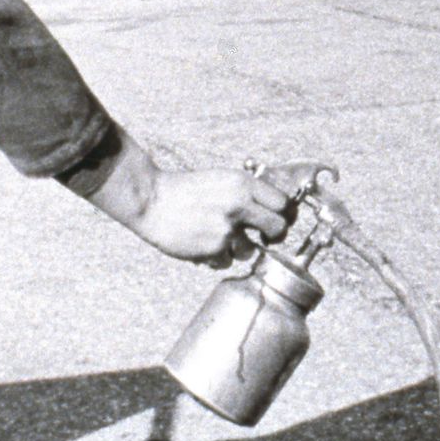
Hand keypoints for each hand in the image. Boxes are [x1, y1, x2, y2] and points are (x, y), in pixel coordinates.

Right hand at [131, 165, 294, 265]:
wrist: (152, 200)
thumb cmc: (187, 190)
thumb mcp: (223, 179)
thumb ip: (248, 192)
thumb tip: (274, 209)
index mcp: (243, 184)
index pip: (284, 203)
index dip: (286, 215)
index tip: (281, 220)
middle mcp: (239, 206)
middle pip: (279, 229)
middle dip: (274, 236)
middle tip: (265, 237)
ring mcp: (226, 229)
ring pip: (250, 251)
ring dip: (237, 249)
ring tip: (217, 236)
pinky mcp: (213, 249)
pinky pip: (227, 261)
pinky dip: (217, 257)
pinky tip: (203, 243)